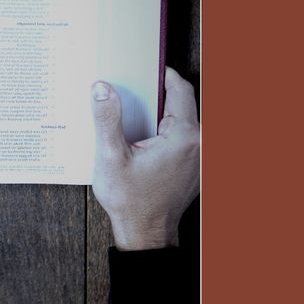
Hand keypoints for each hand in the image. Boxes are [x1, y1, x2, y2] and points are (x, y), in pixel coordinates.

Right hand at [90, 67, 199, 249]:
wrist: (145, 235)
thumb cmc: (131, 201)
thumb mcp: (111, 157)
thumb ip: (108, 119)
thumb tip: (102, 88)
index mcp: (185, 136)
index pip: (179, 89)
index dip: (162, 74)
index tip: (144, 68)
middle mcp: (200, 144)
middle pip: (182, 103)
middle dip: (158, 94)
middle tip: (132, 90)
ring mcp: (200, 158)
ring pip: (183, 121)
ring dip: (161, 115)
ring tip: (135, 115)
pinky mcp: (195, 168)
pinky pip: (183, 139)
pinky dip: (166, 133)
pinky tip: (143, 139)